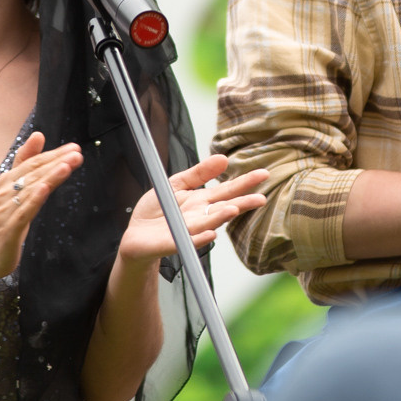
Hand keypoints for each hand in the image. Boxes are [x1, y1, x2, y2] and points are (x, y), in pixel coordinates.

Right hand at [0, 133, 83, 281]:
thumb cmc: (6, 220)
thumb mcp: (17, 189)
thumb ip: (26, 163)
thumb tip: (38, 135)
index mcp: (9, 181)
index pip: (33, 163)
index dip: (53, 154)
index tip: (74, 147)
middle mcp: (6, 192)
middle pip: (33, 173)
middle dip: (55, 161)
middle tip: (76, 152)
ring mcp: (7, 209)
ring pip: (30, 189)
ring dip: (49, 176)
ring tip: (67, 165)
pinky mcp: (10, 228)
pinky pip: (23, 211)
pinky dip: (34, 199)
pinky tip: (45, 189)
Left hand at [117, 154, 269, 266]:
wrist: (137, 234)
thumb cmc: (158, 209)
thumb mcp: (176, 183)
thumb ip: (199, 173)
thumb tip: (223, 158)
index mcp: (202, 201)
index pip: (227, 190)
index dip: (244, 182)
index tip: (263, 174)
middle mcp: (200, 216)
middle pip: (223, 207)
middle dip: (242, 203)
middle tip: (261, 198)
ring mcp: (189, 231)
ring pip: (208, 223)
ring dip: (221, 217)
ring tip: (233, 209)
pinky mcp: (174, 243)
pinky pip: (189, 240)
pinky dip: (200, 238)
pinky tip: (211, 234)